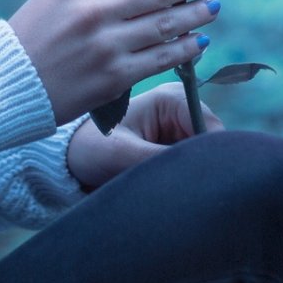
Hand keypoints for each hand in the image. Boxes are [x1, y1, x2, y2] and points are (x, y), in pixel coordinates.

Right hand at [9, 0, 219, 125]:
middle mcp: (92, 7)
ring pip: (167, 23)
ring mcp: (105, 44)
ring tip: (211, 7)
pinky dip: (186, 47)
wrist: (9, 82)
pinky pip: (162, 57)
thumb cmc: (39, 30)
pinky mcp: (114, 77)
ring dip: (197, 13)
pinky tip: (198, 41)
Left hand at [65, 83, 226, 191]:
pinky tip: (162, 182)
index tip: (193, 179)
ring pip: (203, 155)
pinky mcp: (175, 143)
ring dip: (188, 172)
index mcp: (171, 97)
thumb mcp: (122, 156)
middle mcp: (181, 107)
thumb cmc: (90, 149)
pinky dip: (181, 176)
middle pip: (212, 141)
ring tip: (160, 182)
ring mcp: (179, 125)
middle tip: (173, 184)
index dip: (210, 155)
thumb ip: (162, 160)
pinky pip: (191, 163)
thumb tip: (199, 171)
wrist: (70, 159)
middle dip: (198, 165)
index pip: (211, 127)